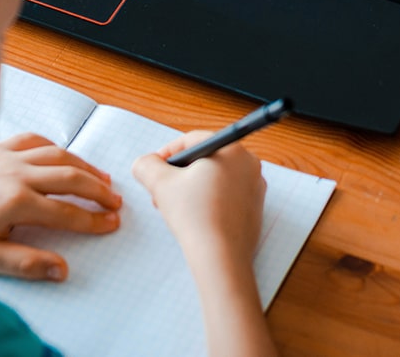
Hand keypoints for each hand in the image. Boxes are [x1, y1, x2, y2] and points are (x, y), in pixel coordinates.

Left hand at [0, 132, 120, 281]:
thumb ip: (26, 263)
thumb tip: (62, 270)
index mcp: (15, 202)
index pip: (66, 211)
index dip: (93, 218)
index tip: (112, 222)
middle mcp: (15, 173)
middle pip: (69, 175)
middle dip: (97, 189)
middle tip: (116, 201)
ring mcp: (5, 156)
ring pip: (56, 153)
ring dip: (83, 164)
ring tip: (102, 178)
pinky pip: (32, 138)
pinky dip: (53, 145)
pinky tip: (64, 154)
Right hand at [134, 136, 274, 356]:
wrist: (220, 260)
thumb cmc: (193, 216)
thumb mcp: (160, 183)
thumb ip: (147, 165)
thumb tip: (144, 163)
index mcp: (231, 149)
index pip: (192, 139)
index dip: (168, 152)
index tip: (154, 168)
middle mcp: (249, 164)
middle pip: (205, 158)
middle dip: (179, 172)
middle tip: (162, 189)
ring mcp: (256, 189)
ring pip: (215, 178)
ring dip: (192, 187)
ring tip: (174, 206)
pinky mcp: (256, 211)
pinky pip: (227, 196)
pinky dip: (208, 201)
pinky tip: (194, 219)